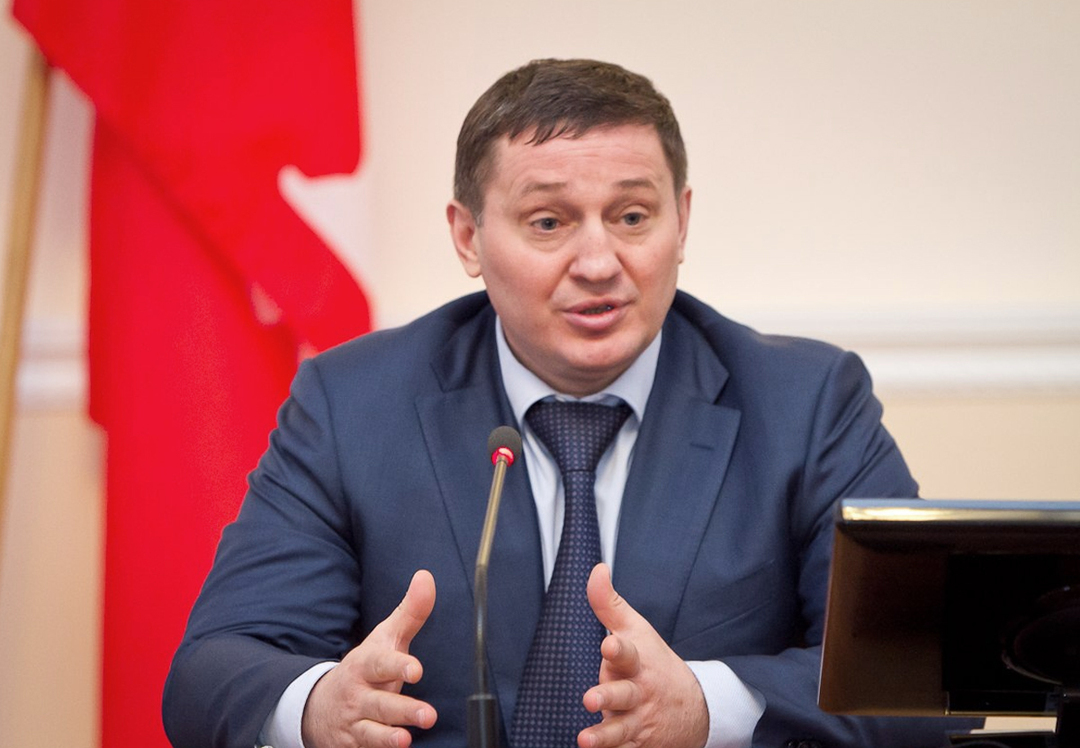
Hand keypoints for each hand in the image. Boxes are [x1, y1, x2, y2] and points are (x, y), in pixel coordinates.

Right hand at [301, 570, 438, 747]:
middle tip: (429, 715)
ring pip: (371, 732)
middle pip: (379, 704)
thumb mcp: (384, 639)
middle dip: (402, 710)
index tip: (416, 669)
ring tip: (405, 740)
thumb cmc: (365, 668)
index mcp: (366, 665)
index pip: (380, 664)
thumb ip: (410, 612)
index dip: (397, 667)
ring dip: (388, 738)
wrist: (318, 705)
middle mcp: (358, 695)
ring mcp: (353, 723)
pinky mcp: (352, 746)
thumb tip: (426, 577)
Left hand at [580, 564, 708, 747]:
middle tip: (591, 699)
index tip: (608, 646)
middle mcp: (638, 692)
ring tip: (586, 739)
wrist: (694, 707)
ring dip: (604, 736)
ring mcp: (638, 721)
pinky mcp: (637, 745)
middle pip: (622, 694)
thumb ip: (608, 604)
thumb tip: (596, 570)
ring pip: (620, 730)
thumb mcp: (635, 630)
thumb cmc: (653, 662)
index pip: (627, 653)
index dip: (617, 649)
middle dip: (608, 696)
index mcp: (636, 662)